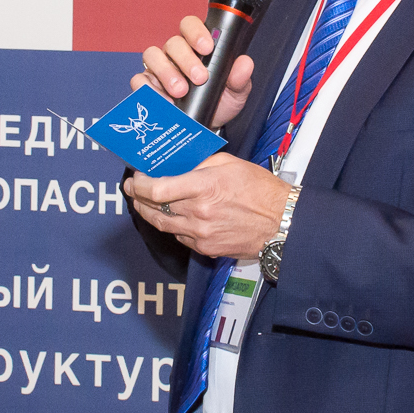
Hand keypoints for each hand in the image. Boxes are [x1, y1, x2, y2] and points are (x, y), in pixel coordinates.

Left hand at [126, 154, 292, 261]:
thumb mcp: (229, 164)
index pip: (158, 189)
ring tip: (143, 203)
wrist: (281, 223)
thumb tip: (176, 165)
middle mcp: (199, 213)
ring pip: (162, 225)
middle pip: (154, 208)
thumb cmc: (260, 191)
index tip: (135, 178)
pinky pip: (178, 236)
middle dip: (138, 197)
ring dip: (148, 213)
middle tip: (132, 189)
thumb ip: (199, 164)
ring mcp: (201, 234)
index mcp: (205, 187)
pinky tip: (169, 216)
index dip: (140, 184)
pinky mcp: (205, 248)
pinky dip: (170, 225)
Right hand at [132, 14, 255, 129]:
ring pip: (152, 56)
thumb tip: (245, 63)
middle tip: (199, 78)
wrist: (206, 127)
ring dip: (166, 72)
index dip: (196, 32)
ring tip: (180, 91)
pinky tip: (165, 102)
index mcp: (196, 47)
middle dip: (186, 60)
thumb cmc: (218, 102)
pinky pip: (139, 80)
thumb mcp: (235, 92)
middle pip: (173, 43)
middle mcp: (175, 54)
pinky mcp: (146, 85)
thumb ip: (240, 78)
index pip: (190, 25)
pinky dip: (150, 90)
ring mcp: (158, 68)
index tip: (207, 48)